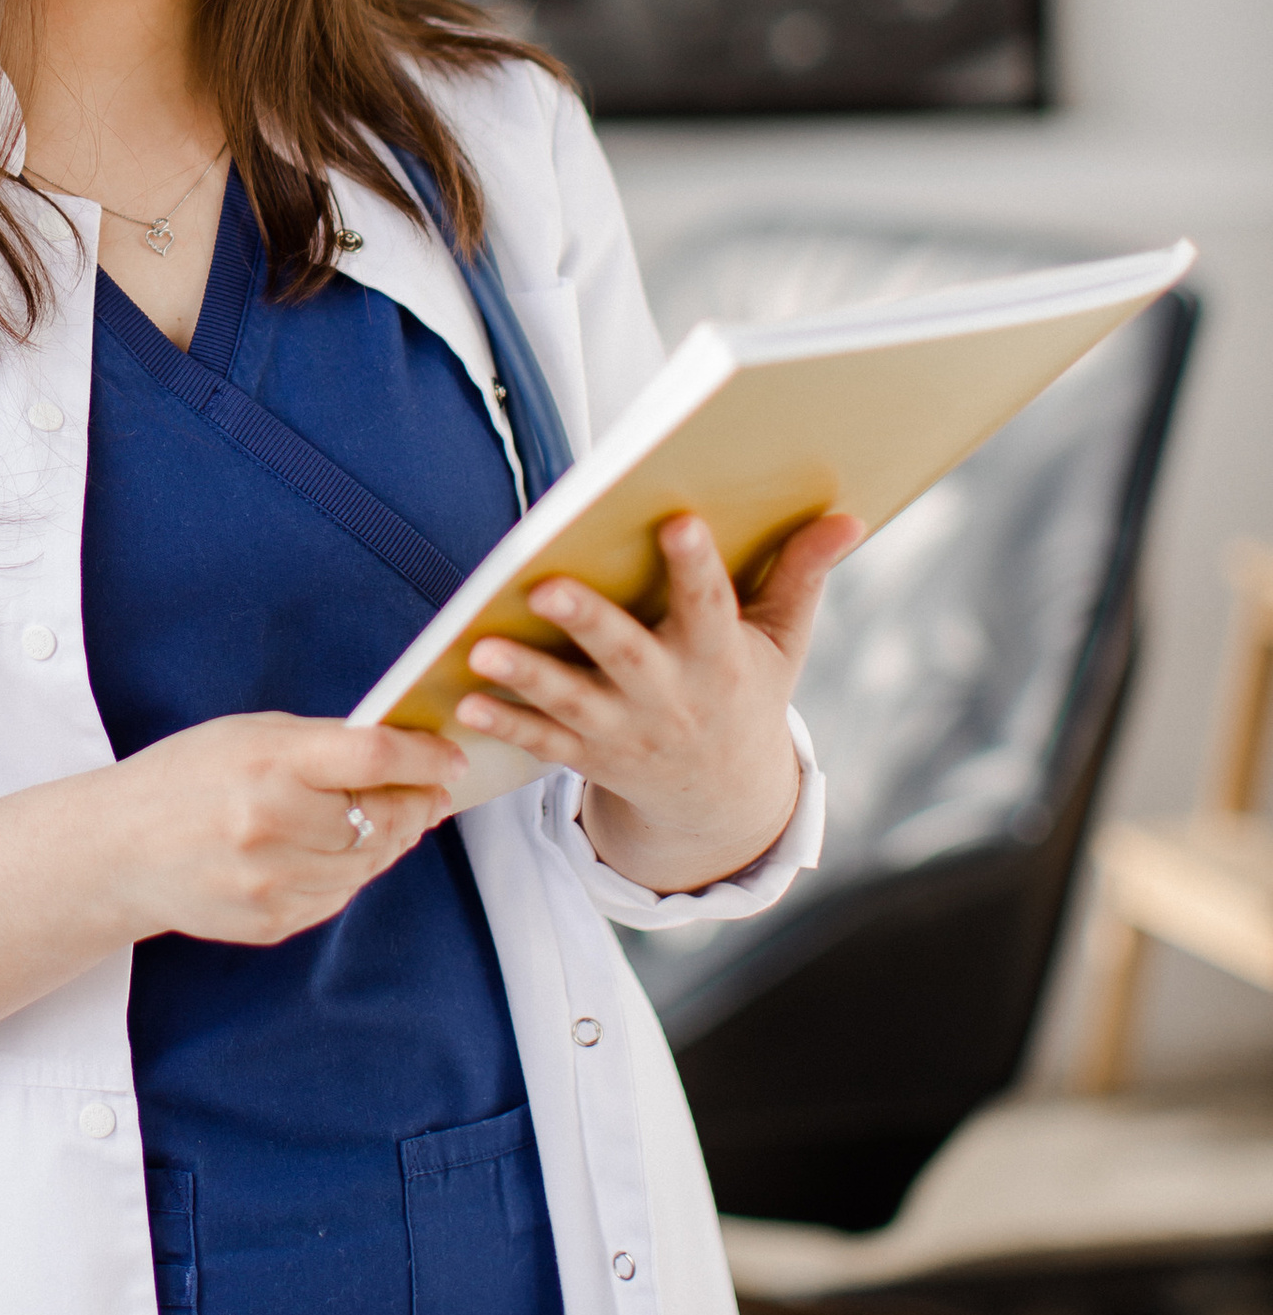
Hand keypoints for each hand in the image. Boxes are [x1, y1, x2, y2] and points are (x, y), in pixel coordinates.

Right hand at [106, 711, 474, 946]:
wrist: (119, 850)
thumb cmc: (186, 779)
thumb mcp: (250, 735)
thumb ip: (324, 743)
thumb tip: (402, 754)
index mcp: (269, 763)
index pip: (373, 757)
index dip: (425, 757)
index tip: (450, 758)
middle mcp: (273, 825)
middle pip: (385, 818)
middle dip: (419, 803)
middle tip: (432, 791)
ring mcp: (273, 881)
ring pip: (370, 863)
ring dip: (392, 840)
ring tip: (393, 817)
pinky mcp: (273, 921)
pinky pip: (340, 896)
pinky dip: (352, 872)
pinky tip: (339, 850)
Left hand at [452, 508, 861, 894]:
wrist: (722, 797)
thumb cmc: (747, 689)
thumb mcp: (784, 641)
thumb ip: (803, 575)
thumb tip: (849, 516)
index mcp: (721, 660)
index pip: (712, 606)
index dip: (696, 565)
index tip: (678, 519)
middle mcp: (670, 697)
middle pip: (627, 655)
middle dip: (588, 622)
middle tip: (547, 585)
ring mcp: (625, 732)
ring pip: (570, 703)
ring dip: (526, 676)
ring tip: (483, 646)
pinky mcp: (588, 756)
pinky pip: (541, 742)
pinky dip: (504, 724)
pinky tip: (464, 700)